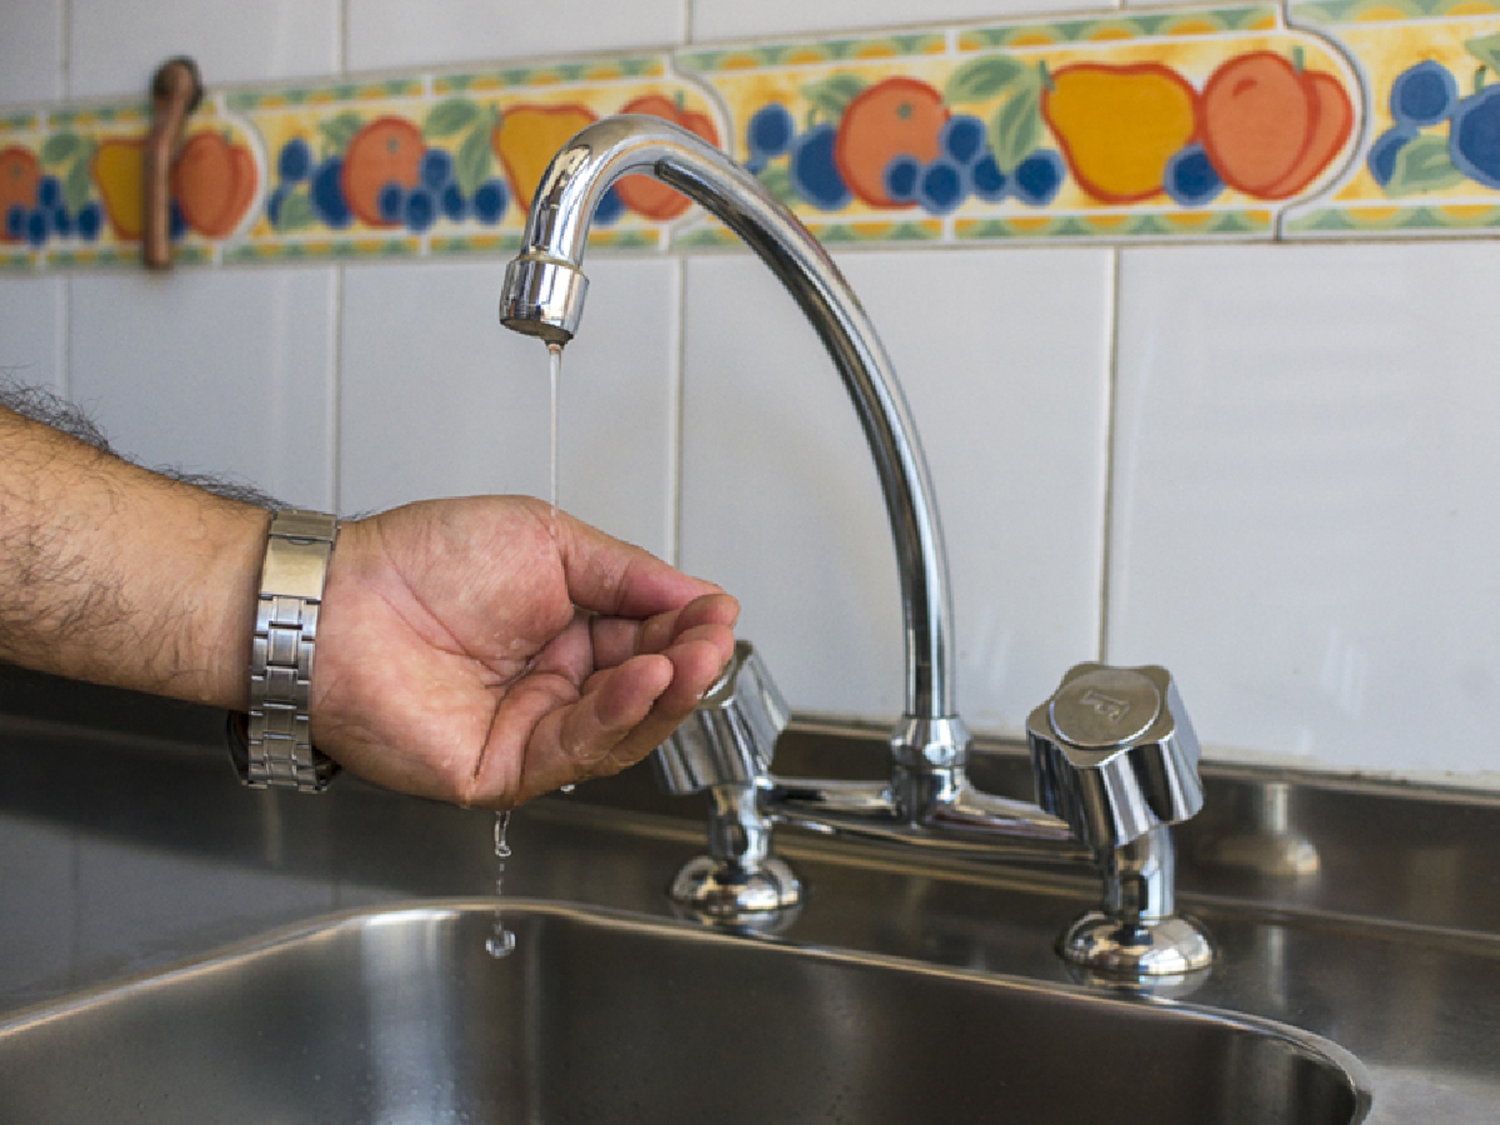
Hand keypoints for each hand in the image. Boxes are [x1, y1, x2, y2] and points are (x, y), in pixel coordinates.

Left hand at [310, 496, 736, 807]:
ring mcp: (529, 731)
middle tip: (713, 639)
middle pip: (645, 691)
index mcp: (567, 631)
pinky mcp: (501, 769)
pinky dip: (616, 714)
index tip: (719, 612)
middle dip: (687, 665)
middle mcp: (553, 686)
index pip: (648, 640)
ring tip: (690, 657)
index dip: (687, 629)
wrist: (337, 596)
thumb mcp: (548, 540)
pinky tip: (643, 678)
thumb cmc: (418, 562)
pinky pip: (573, 750)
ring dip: (664, 693)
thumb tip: (697, 596)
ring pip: (621, 729)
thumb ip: (626, 574)